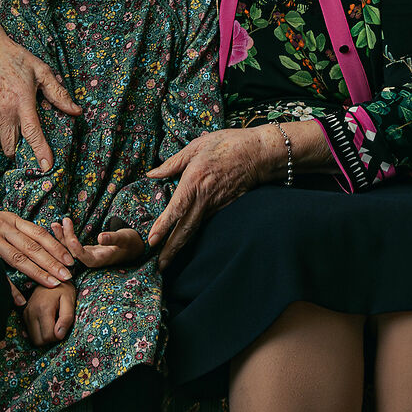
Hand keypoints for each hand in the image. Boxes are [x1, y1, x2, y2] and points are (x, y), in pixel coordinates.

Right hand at [0, 13, 80, 175]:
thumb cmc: (15, 58)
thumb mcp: (41, 71)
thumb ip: (58, 93)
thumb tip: (75, 110)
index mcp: (21, 101)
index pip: (31, 133)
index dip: (40, 151)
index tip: (47, 167)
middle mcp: (3, 112)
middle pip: (12, 147)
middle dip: (22, 152)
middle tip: (34, 146)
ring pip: (3, 139)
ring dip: (14, 138)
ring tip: (22, 119)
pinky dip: (5, 127)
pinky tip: (11, 110)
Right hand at [0, 202, 74, 288]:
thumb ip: (14, 231)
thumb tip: (36, 244)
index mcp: (11, 219)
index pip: (39, 233)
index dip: (56, 247)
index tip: (70, 259)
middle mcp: (4, 227)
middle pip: (34, 247)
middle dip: (53, 262)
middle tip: (68, 276)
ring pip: (20, 258)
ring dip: (38, 273)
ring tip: (52, 284)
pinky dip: (9, 286)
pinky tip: (19, 299)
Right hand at [22, 281, 75, 346]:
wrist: (51, 275)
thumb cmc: (63, 289)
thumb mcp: (70, 301)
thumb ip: (66, 319)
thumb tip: (59, 336)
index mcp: (43, 309)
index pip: (48, 337)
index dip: (58, 337)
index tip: (64, 327)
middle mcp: (30, 312)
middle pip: (39, 341)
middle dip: (51, 339)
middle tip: (59, 327)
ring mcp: (25, 314)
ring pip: (34, 339)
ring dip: (44, 336)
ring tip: (53, 323)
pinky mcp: (24, 315)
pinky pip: (31, 333)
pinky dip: (39, 332)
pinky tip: (47, 322)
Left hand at [51, 217, 149, 270]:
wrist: (134, 247)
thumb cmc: (131, 243)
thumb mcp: (124, 238)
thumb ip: (112, 238)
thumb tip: (101, 237)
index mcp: (100, 260)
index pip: (84, 257)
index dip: (76, 249)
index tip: (71, 238)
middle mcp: (91, 260)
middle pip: (73, 252)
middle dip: (64, 239)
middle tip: (58, 224)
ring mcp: (88, 256)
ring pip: (71, 249)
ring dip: (62, 237)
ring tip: (55, 224)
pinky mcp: (86, 251)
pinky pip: (73, 245)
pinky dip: (66, 236)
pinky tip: (60, 227)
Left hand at [146, 127, 276, 267]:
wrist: (260, 153)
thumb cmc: (228, 144)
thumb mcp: (196, 146)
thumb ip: (172, 163)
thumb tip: (152, 174)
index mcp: (194, 181)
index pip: (176, 209)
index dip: (163, 227)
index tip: (152, 241)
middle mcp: (204, 198)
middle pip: (186, 229)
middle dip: (172, 249)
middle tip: (160, 266)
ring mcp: (216, 205)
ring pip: (196, 229)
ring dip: (181, 245)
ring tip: (168, 259)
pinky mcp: (225, 207)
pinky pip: (206, 222)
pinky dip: (195, 234)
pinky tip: (186, 239)